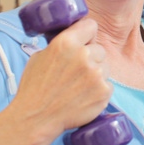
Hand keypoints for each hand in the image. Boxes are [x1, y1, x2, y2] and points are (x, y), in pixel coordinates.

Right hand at [9, 18, 110, 135]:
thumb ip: (62, 44)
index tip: (85, 41)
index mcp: (66, 43)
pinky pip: (108, 85)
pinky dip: (99, 91)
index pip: (90, 25)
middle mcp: (83, 56)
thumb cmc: (35, 88)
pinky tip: (83, 97)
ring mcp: (96, 74)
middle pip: (99, 49)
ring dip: (96, 74)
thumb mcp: (41, 56)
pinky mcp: (103, 91)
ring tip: (78, 86)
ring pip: (105, 67)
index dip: (87, 34)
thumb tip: (76, 38)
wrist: (36, 118)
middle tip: (77, 71)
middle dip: (91, 58)